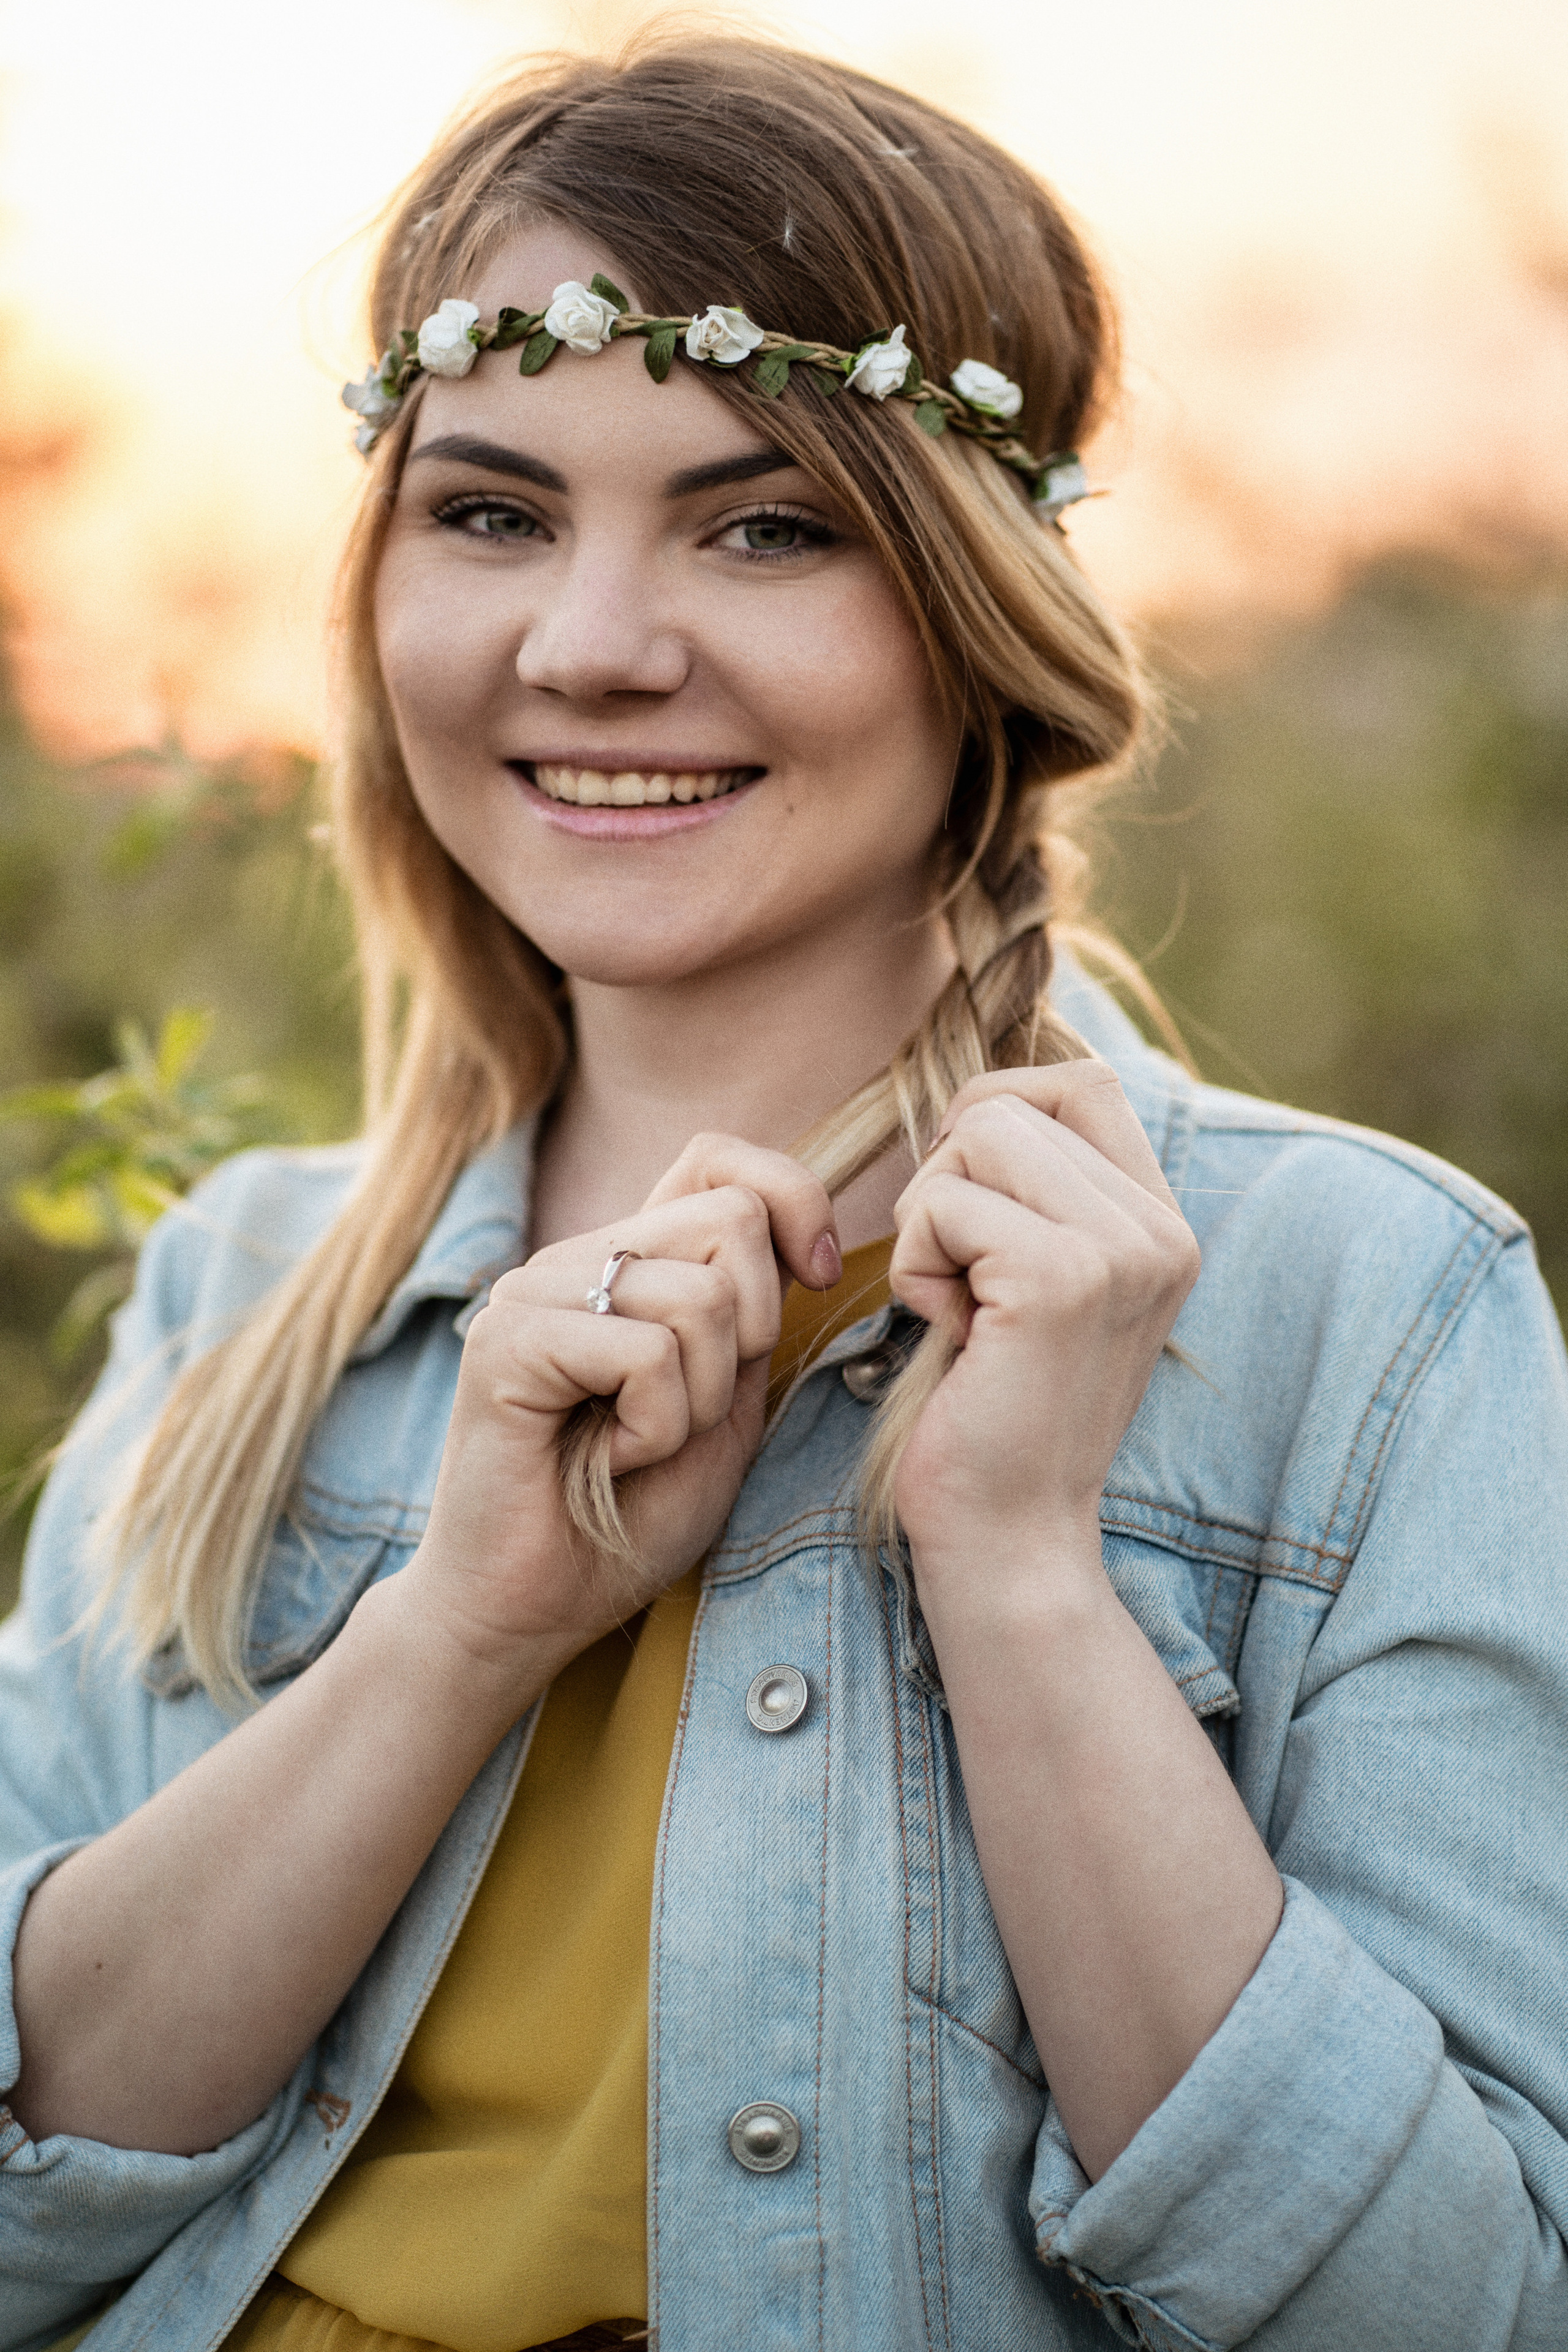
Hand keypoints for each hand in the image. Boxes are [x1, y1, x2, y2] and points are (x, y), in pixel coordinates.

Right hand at [399, 1137, 839, 1689]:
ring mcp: (533, 1291)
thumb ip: (752, 1320)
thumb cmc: (627, 1519)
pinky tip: (611, 1460)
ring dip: (700, 1401)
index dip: (791, 1196)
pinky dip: (656, 1428)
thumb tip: (804, 1240)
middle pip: (731, 1221)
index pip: (717, 1156)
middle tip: (690, 1415)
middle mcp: (575, 1259)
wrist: (530, 1612)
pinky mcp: (506, 1341)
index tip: (817, 1273)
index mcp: (627, 1262)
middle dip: (750, 1336)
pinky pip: (646, 1354)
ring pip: (700, 1296)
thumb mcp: (724, 1408)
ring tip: (640, 1446)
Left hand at [888, 1064, 1198, 1586]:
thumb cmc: (997, 1408)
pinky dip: (916, 1266)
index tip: (969, 1204)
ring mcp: (1121, 1250)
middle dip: (948, 1176)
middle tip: (960, 1271)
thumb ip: (1040, 1191)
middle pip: (1011, 1102)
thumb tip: (976, 1099)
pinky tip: (955, 1334)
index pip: (1081, 1082)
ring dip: (929, 1220)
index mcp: (1164, 1224)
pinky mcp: (1061, 1279)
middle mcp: (1161, 1229)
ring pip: (974, 1137)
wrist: (1011, 1537)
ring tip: (963, 1306)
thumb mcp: (1037, 1281)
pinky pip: (941, 1205)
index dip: (997, 1113)